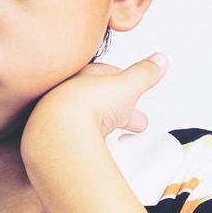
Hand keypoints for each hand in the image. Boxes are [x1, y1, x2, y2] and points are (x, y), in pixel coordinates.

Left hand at [23, 53, 168, 152]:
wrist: (58, 133)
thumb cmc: (84, 104)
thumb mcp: (126, 85)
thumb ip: (144, 73)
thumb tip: (158, 61)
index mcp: (77, 77)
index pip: (104, 76)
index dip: (125, 85)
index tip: (137, 93)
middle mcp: (62, 95)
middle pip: (96, 102)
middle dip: (120, 112)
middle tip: (136, 122)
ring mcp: (54, 119)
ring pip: (84, 122)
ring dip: (105, 128)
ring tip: (120, 140)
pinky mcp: (53, 141)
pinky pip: (75, 141)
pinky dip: (89, 144)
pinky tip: (99, 151)